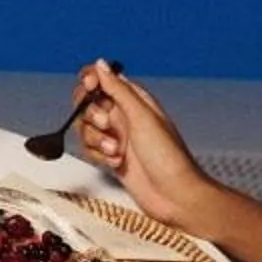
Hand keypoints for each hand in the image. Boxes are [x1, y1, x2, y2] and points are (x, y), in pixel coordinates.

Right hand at [74, 60, 213, 231]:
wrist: (175, 197)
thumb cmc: (169, 158)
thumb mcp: (142, 117)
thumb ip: (118, 89)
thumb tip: (100, 64)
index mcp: (135, 99)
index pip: (103, 78)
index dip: (91, 80)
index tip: (90, 89)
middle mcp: (124, 115)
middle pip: (88, 102)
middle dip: (91, 114)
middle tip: (107, 125)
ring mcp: (117, 136)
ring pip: (86, 127)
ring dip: (97, 139)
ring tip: (116, 150)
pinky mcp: (111, 156)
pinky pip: (89, 148)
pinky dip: (98, 155)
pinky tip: (116, 161)